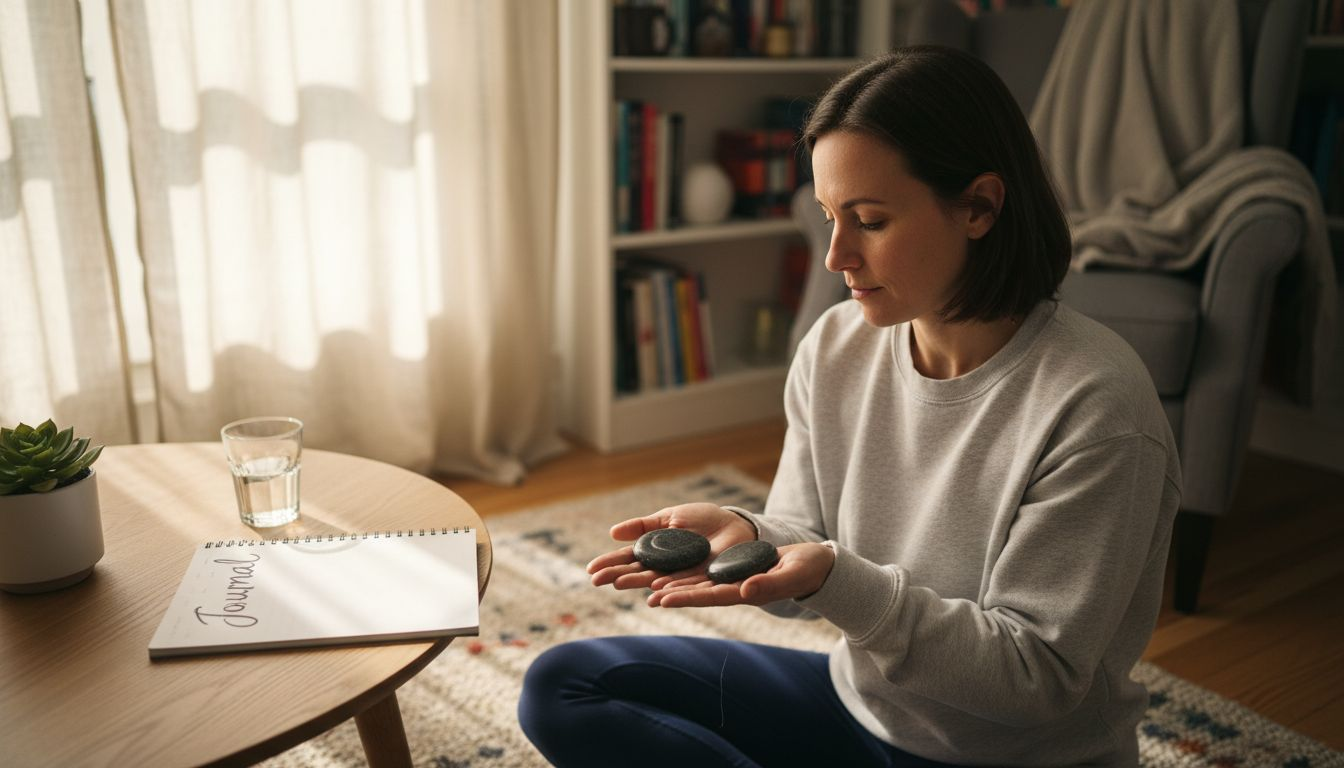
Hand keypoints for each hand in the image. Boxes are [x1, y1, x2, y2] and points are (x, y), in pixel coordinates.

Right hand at [587, 502, 756, 590]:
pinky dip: (670, 589)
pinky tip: (655, 592)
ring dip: (638, 583)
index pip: (629, 558)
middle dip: (617, 575)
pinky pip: (686, 586)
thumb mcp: (670, 517)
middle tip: (596, 580)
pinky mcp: (704, 579)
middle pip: (638, 572)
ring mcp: (683, 575)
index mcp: (657, 551)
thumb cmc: (703, 520)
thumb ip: (644, 526)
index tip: (590, 569)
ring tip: (619, 584)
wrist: (735, 525)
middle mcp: (666, 567)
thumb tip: (612, 532)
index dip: (610, 563)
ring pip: (657, 582)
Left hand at [646, 542, 835, 607]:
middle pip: (698, 592)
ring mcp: (735, 580)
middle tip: (646, 595)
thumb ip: (769, 585)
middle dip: (671, 594)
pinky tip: (673, 569)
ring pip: (700, 583)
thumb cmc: (808, 569)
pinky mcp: (736, 570)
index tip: (662, 600)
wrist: (816, 566)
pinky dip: (690, 571)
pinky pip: (708, 571)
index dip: (686, 598)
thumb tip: (745, 591)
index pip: (711, 597)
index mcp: (747, 593)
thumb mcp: (791, 574)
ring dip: (675, 584)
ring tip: (648, 586)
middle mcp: (735, 589)